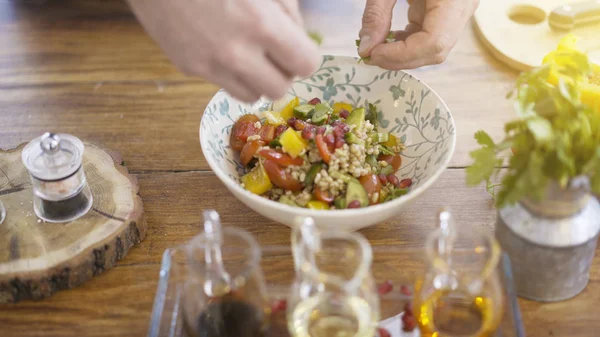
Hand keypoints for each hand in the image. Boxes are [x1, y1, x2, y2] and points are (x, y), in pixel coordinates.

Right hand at [127, 0, 319, 101]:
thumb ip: (287, 9)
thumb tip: (298, 35)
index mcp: (261, 24)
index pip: (305, 65)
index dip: (304, 55)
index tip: (296, 45)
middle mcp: (236, 53)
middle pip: (279, 89)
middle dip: (282, 72)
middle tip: (274, 51)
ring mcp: (209, 64)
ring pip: (252, 95)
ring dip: (257, 79)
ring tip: (249, 53)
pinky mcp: (187, 66)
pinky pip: (223, 85)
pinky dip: (231, 74)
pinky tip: (224, 48)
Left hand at [358, 0, 478, 69]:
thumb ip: (377, 13)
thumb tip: (366, 49)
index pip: (434, 42)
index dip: (403, 55)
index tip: (374, 53)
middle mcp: (463, 6)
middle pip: (436, 50)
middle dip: (401, 59)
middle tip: (370, 55)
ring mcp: (458, 10)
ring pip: (434, 47)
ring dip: (403, 54)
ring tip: (376, 47)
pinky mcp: (448, 10)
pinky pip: (431, 35)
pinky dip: (408, 42)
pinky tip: (388, 38)